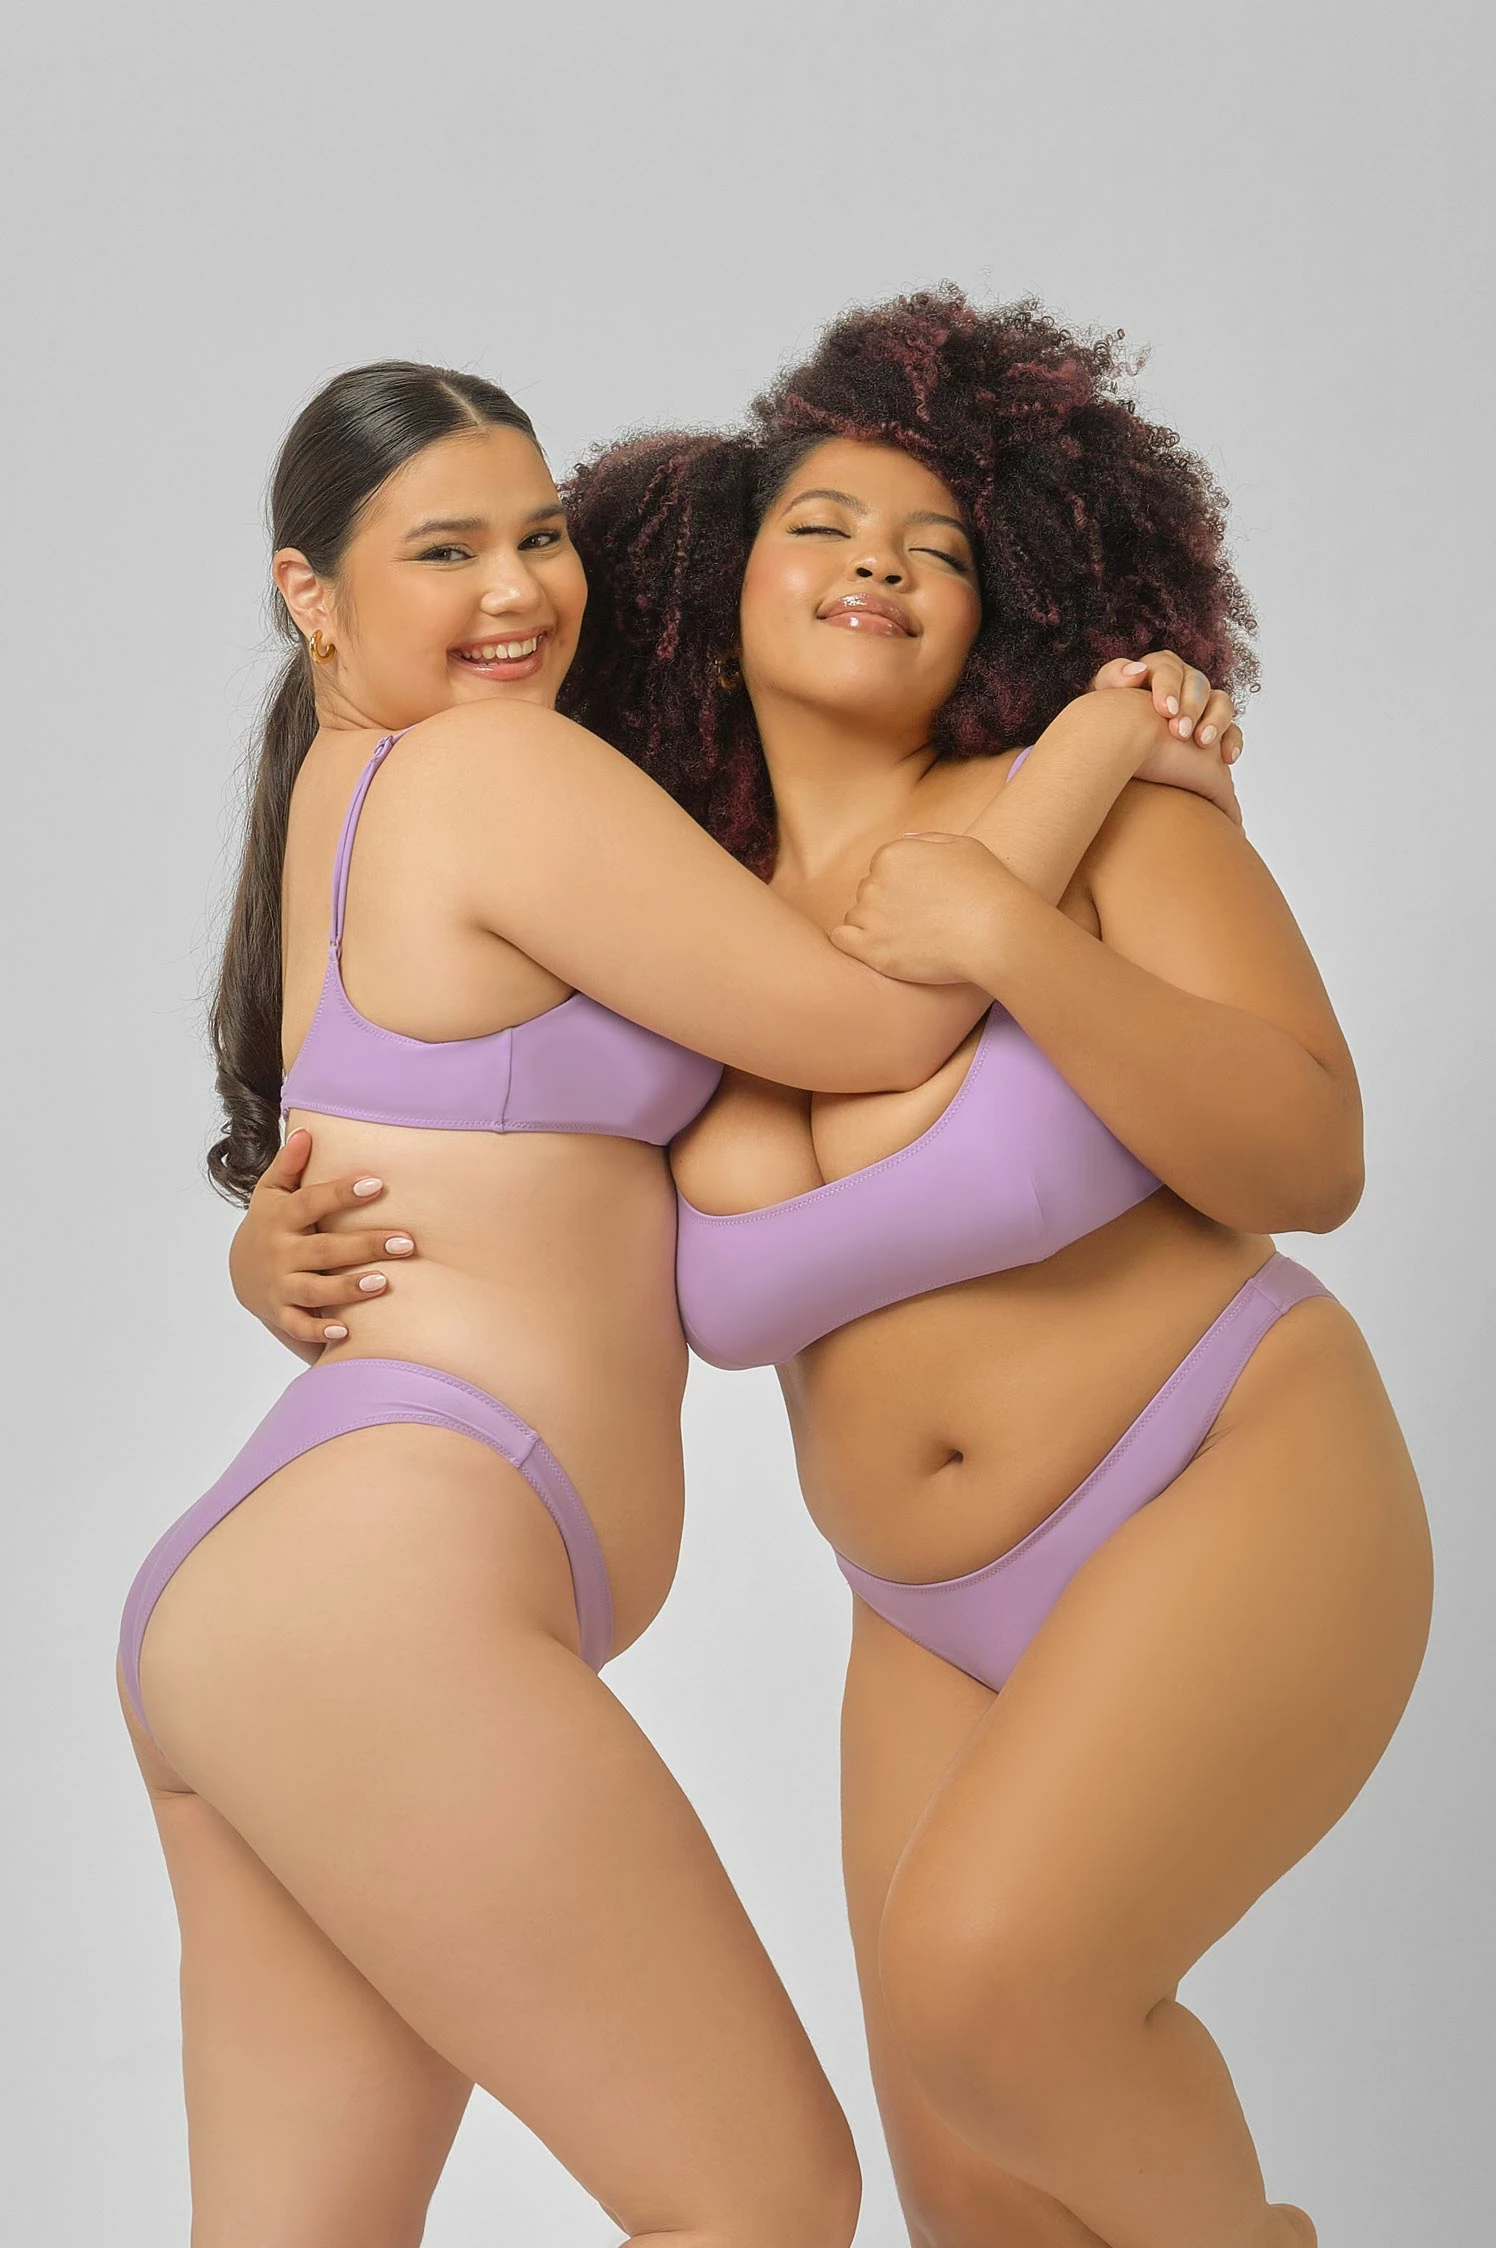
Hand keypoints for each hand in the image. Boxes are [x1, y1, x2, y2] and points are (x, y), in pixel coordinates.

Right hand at [228, 1127, 416, 1354]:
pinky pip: (300, 1324)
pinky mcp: (281, 1313)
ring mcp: (281, 1285)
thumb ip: (289, 1164)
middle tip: (406, 1242)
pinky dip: (319, 1331)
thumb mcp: (271, 1192)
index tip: (376, 1184)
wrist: (239, 1272)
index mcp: (281, 1217)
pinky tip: (347, 1331)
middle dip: (365, 1245)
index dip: (341, 1193)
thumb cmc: (270, 1223)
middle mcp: (281, 1252)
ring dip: (347, 1288)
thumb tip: (305, 1131)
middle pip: (324, 1249)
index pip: (311, 1201)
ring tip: (383, 1282)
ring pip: (315, 1290)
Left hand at [829, 833, 1015, 985]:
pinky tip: (874, 948)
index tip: (921, 901)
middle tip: (919, 922)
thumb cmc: (988, 888)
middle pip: (868, 893)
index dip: (901, 886)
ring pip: (856, 918)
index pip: (882, 869)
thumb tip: (905, 840)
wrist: (995, 932)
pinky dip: (853, 944)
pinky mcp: (870, 949)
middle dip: (887, 906)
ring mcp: (870, 916)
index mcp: (892, 854)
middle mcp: (875, 881)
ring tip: (907, 939)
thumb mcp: (962, 847)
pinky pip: (841, 940)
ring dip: (873, 927)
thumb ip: (927, 841)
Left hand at [1089, 650, 1243, 824]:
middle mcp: (1185, 683)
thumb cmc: (1108, 722)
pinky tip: (1226, 758)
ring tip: (1202, 743)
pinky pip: (1232, 732)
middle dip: (1191, 707)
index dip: (1169, 687)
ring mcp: (1203, 706)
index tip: (1165, 710)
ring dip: (1216, 721)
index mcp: (1158, 670)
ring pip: (1221, 703)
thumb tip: (1138, 671)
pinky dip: (1232, 742)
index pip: (1168, 668)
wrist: (1116, 753)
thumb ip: (1113, 678)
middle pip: (1198, 684)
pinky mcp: (1215, 731)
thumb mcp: (1103, 699)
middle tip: (1179, 732)